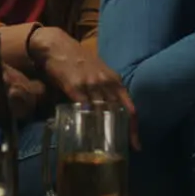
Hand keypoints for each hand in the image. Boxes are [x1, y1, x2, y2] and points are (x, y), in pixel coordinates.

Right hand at [29, 27, 139, 148]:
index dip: (133, 127)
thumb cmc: (78, 59)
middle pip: (118, 112)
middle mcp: (105, 83)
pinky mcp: (75, 86)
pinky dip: (86, 120)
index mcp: (114, 80)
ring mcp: (91, 84)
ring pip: (101, 111)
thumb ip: (105, 89)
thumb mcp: (99, 72)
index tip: (136, 145)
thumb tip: (108, 112)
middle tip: (122, 149)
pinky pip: (83, 107)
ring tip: (104, 147)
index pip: (129, 107)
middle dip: (121, 132)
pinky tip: (87, 132)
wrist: (58, 46)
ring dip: (103, 130)